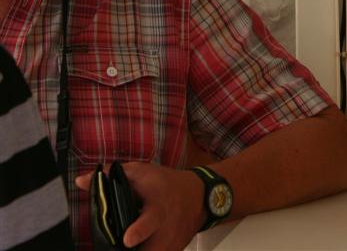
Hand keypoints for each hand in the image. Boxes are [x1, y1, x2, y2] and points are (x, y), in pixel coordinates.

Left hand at [76, 162, 204, 249]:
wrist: (198, 195)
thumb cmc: (166, 183)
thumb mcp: (142, 172)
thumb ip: (112, 176)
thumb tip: (80, 181)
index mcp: (157, 208)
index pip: (149, 222)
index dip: (139, 231)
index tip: (127, 239)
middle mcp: (166, 229)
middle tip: (122, 248)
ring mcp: (172, 243)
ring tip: (123, 248)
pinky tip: (139, 248)